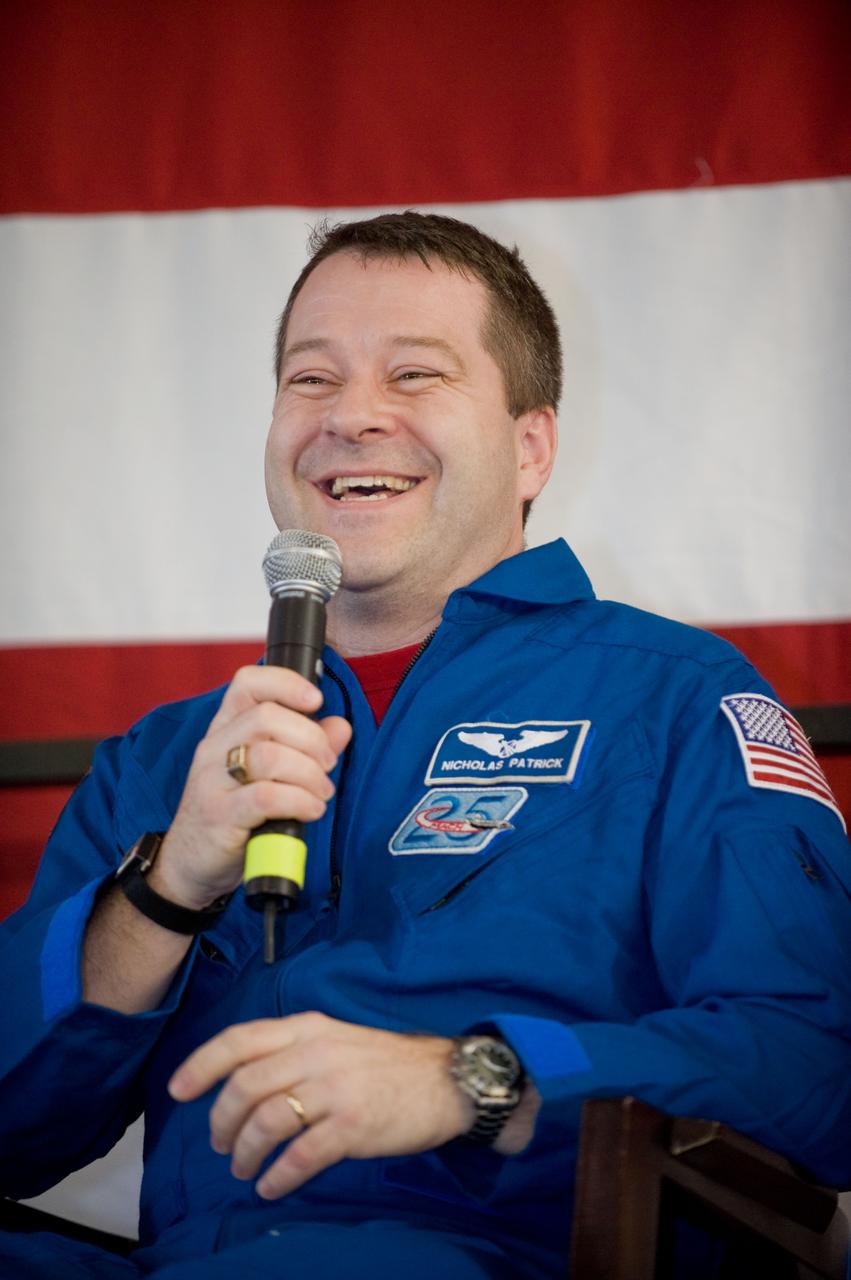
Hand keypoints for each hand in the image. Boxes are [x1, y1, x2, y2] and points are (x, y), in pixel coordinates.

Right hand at [152, 667, 351, 909]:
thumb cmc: (234, 815)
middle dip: (311, 739)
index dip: (286, 683)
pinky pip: (267, 797)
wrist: (189, 865)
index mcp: (225, 729)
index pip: (247, 683)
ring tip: (320, 793)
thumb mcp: (268, 775)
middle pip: (267, 717)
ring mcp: (212, 781)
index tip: (316, 700)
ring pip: (270, 756)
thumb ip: (306, 747)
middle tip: (326, 765)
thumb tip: (341, 726)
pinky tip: (311, 810)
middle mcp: (214, 747)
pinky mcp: (219, 815)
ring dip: (309, 774)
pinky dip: (300, 801)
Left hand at [167, 1012, 473, 1198]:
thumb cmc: (386, 1063)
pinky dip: (277, 1177)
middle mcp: (315, 1053)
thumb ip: (293, 1052)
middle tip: (220, 1144)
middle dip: (221, 1121)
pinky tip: (272, 1186)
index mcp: (307, 1028)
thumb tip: (244, 1082)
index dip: (202, 1064)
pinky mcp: (352, 1125)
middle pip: (244, 1086)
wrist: (446, 1080)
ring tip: (244, 1170)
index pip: (240, 1039)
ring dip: (245, 1153)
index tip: (179, 1090)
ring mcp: (334, 1089)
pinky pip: (299, 1156)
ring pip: (266, 1122)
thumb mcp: (336, 1039)